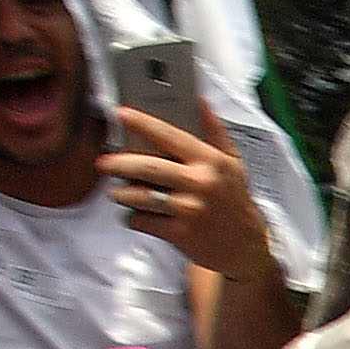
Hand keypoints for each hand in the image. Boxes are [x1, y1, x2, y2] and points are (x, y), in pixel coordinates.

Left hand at [101, 106, 268, 283]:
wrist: (245, 246)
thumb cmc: (235, 201)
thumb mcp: (233, 163)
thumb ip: (215, 132)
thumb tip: (201, 103)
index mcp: (210, 162)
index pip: (170, 136)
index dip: (142, 123)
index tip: (121, 114)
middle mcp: (200, 184)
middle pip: (147, 167)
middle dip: (118, 163)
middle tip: (104, 163)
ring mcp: (189, 210)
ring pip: (140, 196)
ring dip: (121, 193)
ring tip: (118, 191)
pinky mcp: (180, 234)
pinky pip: (143, 221)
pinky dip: (134, 217)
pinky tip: (139, 214)